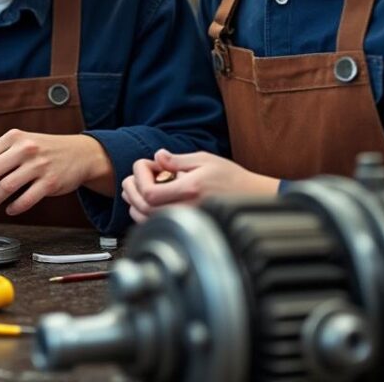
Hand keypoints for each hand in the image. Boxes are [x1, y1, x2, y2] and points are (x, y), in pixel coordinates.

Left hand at [0, 131, 110, 216]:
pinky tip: (10, 209)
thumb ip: (1, 155)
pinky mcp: (51, 182)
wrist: (81, 153)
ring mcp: (38, 165)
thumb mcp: (23, 143)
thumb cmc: (47, 150)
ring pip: (5, 187)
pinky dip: (14, 208)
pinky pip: (26, 200)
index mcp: (13, 137)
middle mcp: (25, 149)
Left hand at [124, 149, 278, 221]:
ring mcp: (184, 220)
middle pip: (143, 207)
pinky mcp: (184, 226)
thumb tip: (158, 156)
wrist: (251, 199)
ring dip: (134, 201)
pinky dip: (142, 212)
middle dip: (132, 188)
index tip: (147, 165)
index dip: (140, 178)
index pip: (150, 193)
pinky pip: (154, 224)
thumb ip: (178, 160)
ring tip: (137, 185)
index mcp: (190, 190)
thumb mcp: (204, 160)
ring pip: (144, 219)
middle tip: (135, 175)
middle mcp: (185, 209)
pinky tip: (147, 199)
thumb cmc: (231, 178)